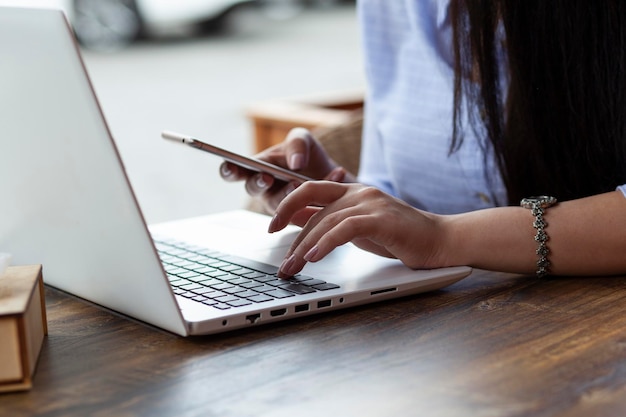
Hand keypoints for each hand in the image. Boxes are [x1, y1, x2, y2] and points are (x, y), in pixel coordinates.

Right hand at [220, 127, 352, 212]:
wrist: (333, 175)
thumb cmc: (308, 157)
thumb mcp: (303, 140)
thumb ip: (296, 143)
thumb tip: (295, 163)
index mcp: (257, 168)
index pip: (234, 171)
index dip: (229, 170)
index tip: (231, 167)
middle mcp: (265, 189)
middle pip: (252, 189)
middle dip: (258, 183)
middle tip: (267, 178)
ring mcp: (280, 206)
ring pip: (277, 204)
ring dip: (288, 192)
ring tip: (300, 182)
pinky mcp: (299, 217)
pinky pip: (307, 208)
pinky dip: (324, 188)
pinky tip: (338, 173)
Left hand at [267, 181, 446, 277]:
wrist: (440, 240)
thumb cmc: (401, 237)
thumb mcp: (359, 229)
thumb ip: (334, 224)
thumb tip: (302, 228)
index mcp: (351, 191)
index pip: (309, 189)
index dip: (286, 206)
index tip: (271, 227)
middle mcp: (358, 192)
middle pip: (311, 205)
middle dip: (291, 237)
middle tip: (281, 263)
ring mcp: (370, 203)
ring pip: (325, 221)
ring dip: (304, 248)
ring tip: (292, 268)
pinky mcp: (380, 219)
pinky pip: (344, 229)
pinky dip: (325, 243)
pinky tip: (313, 258)